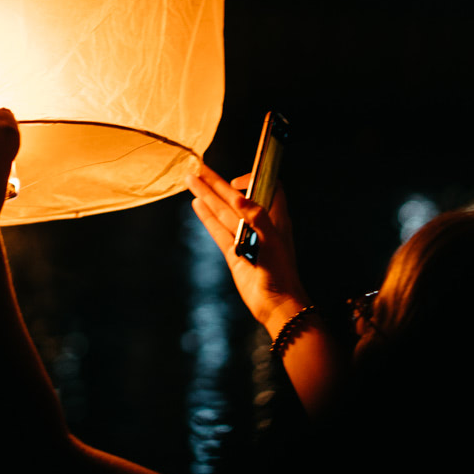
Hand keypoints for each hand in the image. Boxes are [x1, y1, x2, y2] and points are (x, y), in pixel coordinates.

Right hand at [186, 164, 309, 335]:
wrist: (276, 305)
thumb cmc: (282, 274)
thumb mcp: (273, 242)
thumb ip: (258, 218)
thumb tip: (239, 198)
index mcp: (275, 218)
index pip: (267, 187)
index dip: (253, 179)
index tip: (237, 181)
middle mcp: (259, 225)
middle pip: (234, 196)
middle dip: (216, 182)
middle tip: (198, 168)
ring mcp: (244, 238)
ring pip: (222, 211)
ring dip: (207, 195)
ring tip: (191, 180)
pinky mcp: (233, 253)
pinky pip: (218, 230)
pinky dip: (207, 217)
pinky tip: (197, 204)